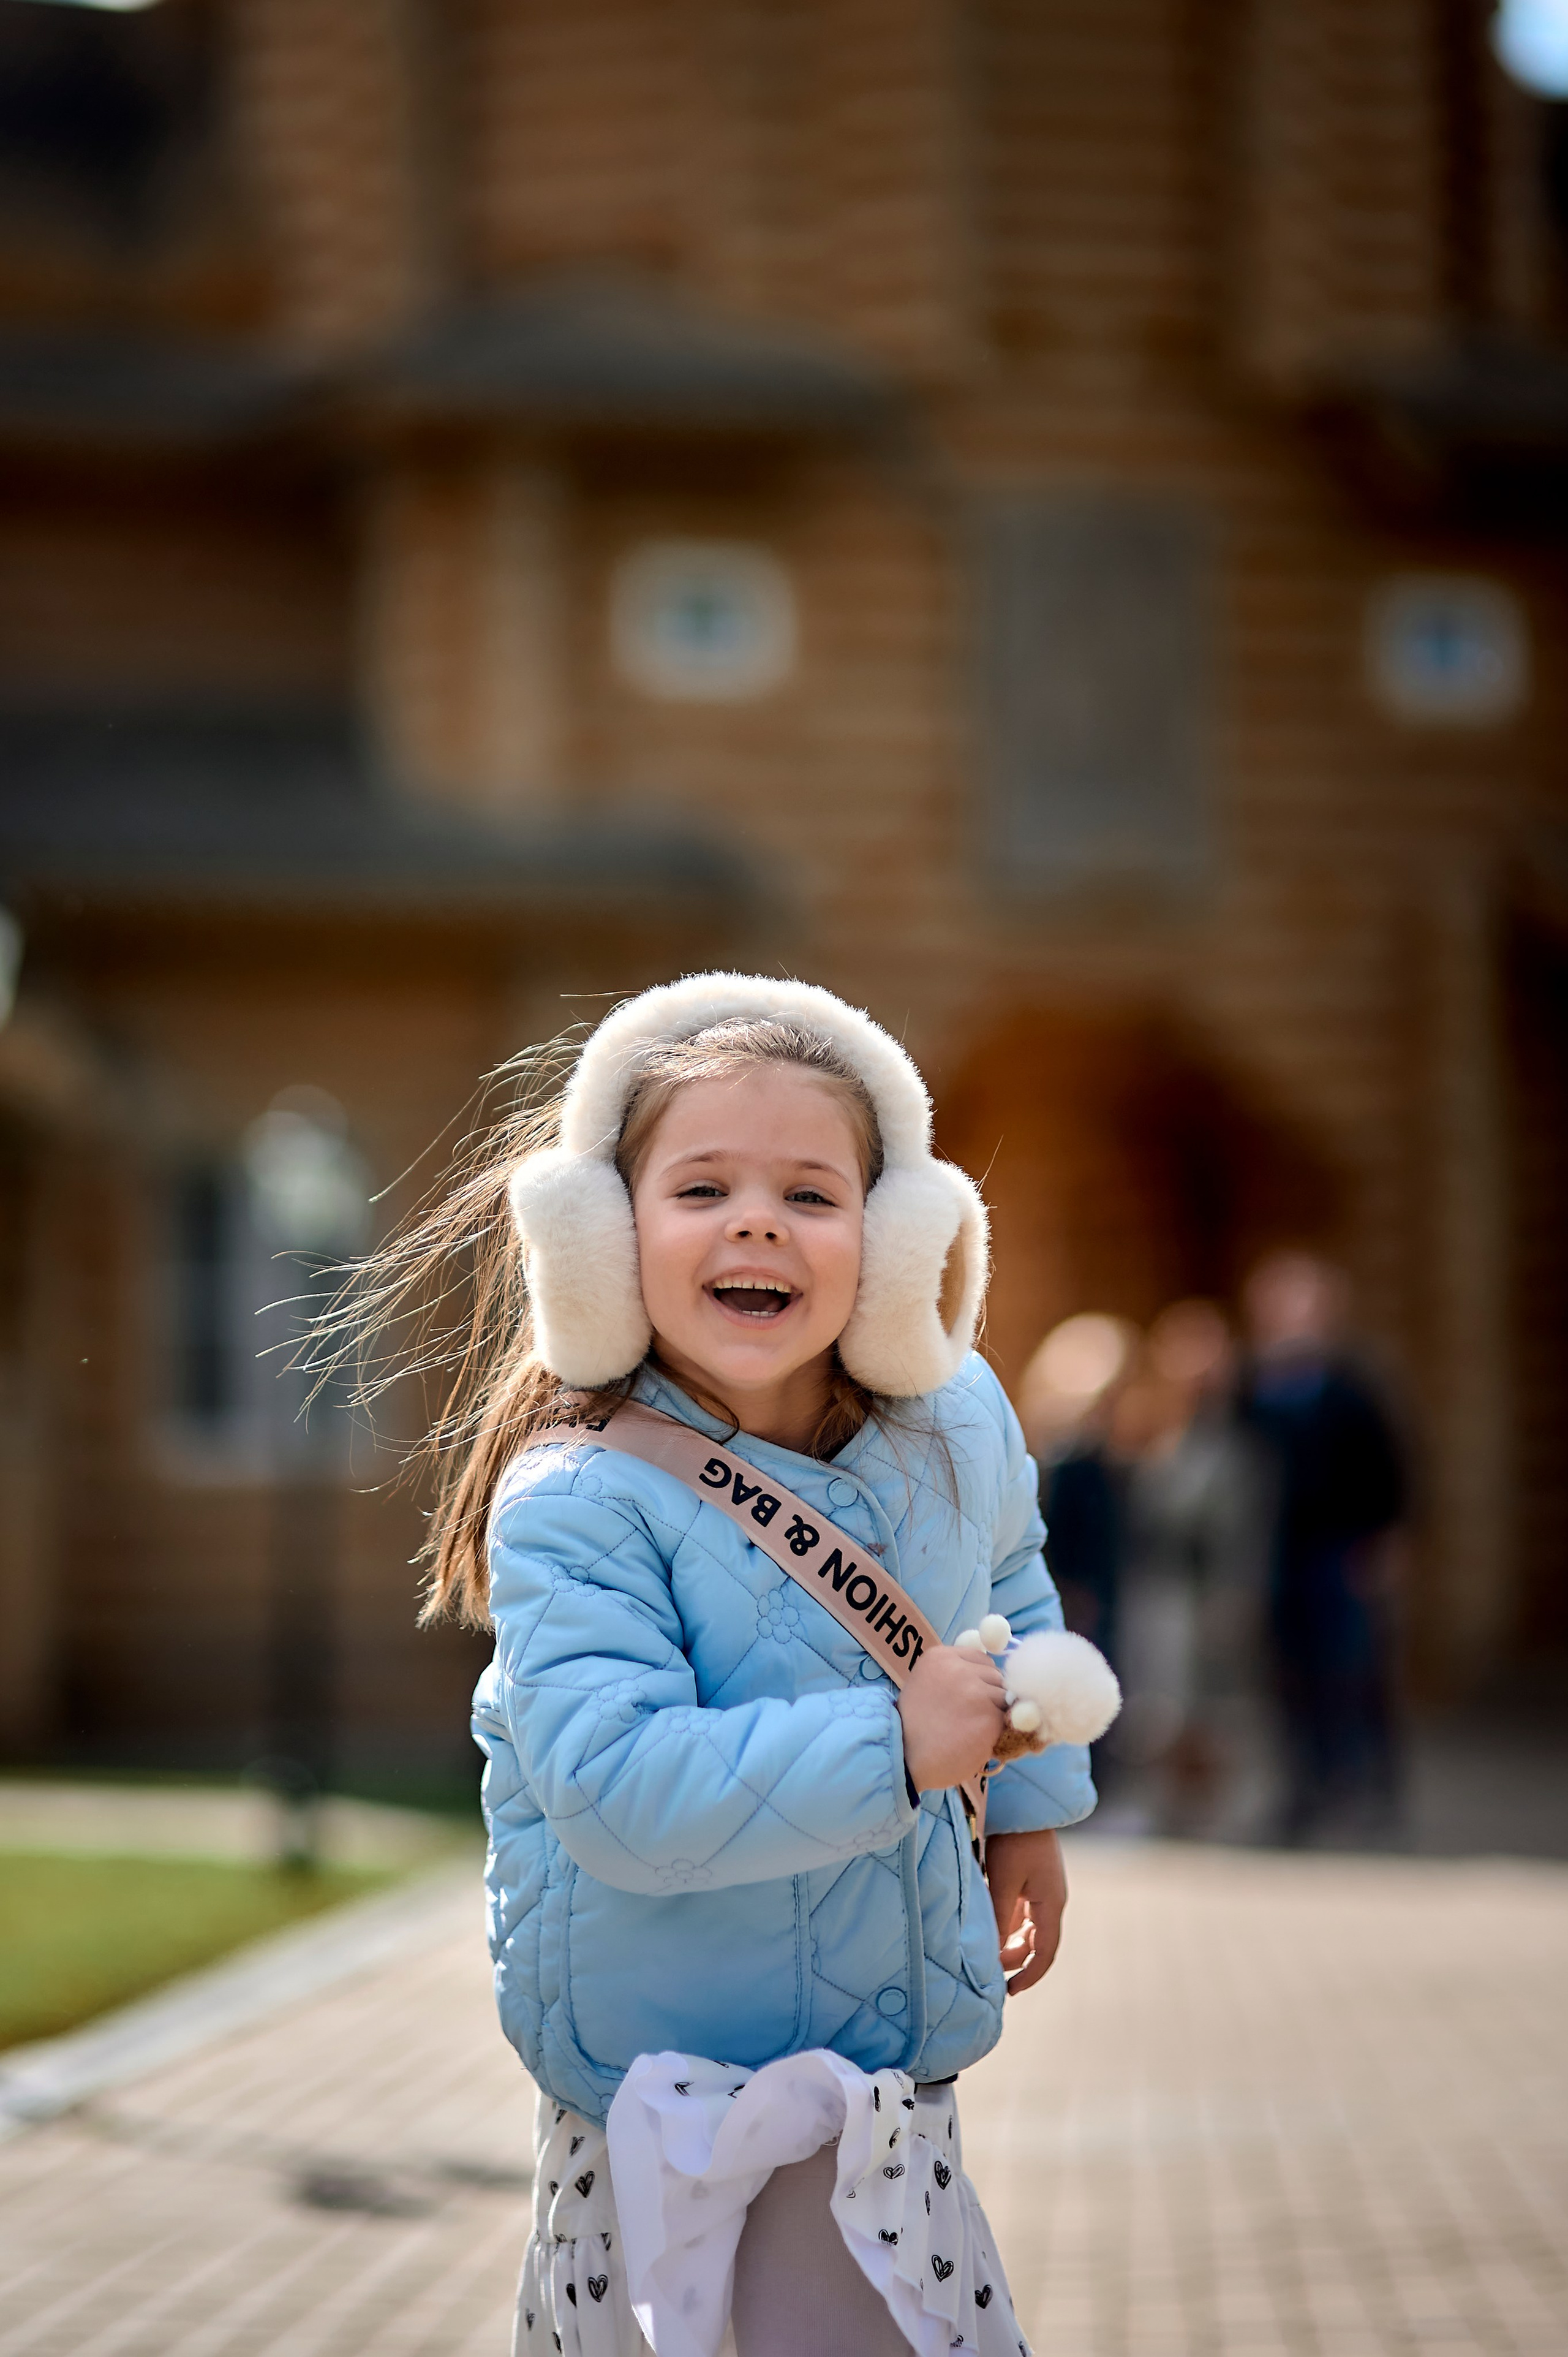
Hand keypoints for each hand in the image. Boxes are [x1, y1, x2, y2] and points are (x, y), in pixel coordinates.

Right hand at [896, 1643, 1006, 1792]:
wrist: (905, 1758)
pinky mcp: (989, 1716)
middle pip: (995, 1676)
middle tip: (966, 1717)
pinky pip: (1005, 1720)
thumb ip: (954, 1674)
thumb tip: (990, 1675)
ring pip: (1003, 1697)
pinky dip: (995, 1732)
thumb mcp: (926, 1684)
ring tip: (969, 1729)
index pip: (981, 1659)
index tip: (966, 1698)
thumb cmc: (916, 1726)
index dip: (979, 1680)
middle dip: (989, 1696)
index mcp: (940, 1657)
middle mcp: (959, 1668)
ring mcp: (976, 1691)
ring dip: (994, 1714)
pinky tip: (974, 1740)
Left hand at [985, 1828, 1066, 1995]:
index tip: (1011, 1992)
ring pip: (1028, 1929)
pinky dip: (1008, 1925)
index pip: (1044, 1953)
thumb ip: (998, 1920)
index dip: (1030, 1975)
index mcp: (1051, 1904)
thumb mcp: (1003, 1882)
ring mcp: (1042, 1890)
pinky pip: (1022, 1913)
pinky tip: (990, 1929)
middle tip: (993, 1978)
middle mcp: (1051, 1901)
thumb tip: (992, 1955)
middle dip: (1017, 1962)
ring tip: (988, 1956)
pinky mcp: (1032, 1880)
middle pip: (1037, 1943)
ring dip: (1011, 1944)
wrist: (1024, 1805)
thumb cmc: (1014, 1842)